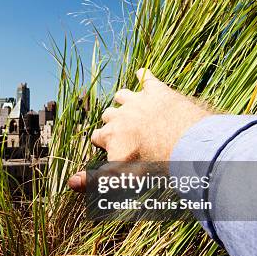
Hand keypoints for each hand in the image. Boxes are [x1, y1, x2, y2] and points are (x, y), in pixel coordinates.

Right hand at [68, 69, 210, 191]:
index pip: (96, 137)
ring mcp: (138, 101)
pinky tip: (142, 73)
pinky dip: (144, 76)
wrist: (185, 143)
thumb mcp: (124, 176)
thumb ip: (96, 179)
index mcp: (111, 135)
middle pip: (108, 115)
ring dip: (122, 100)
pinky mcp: (157, 92)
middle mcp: (120, 115)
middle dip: (111, 122)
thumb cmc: (154, 163)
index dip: (102, 143)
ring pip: (122, 95)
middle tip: (121, 130)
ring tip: (126, 105)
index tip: (108, 148)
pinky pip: (147, 79)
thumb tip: (71, 182)